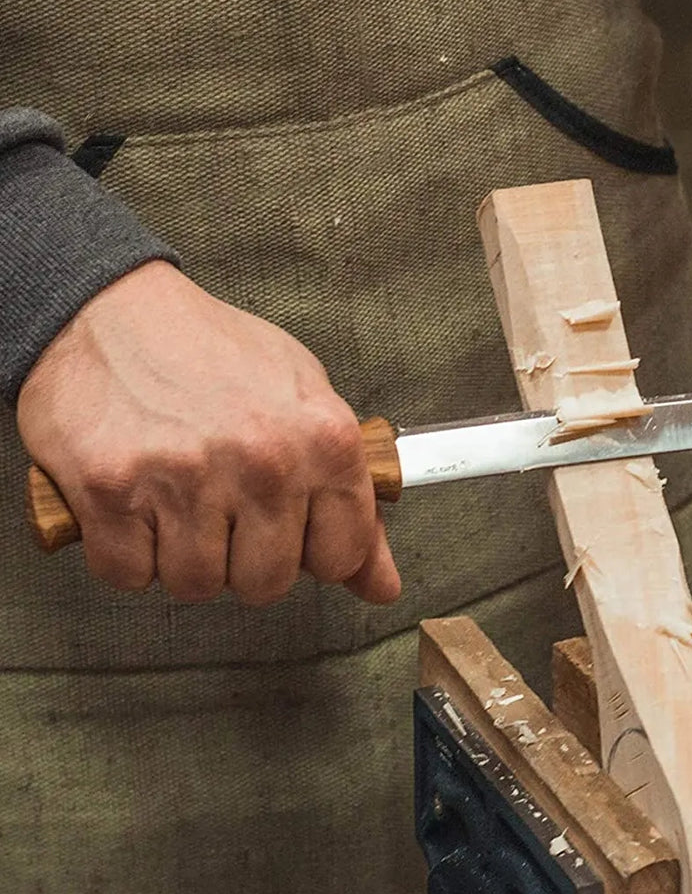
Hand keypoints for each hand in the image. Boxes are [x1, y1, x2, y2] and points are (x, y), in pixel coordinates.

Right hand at [17, 260, 400, 604]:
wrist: (106, 308)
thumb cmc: (213, 355)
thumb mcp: (308, 406)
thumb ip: (352, 499)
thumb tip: (382, 585)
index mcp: (325, 441)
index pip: (342, 557)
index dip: (311, 551)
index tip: (289, 528)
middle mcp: (264, 461)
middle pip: (267, 584)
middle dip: (242, 559)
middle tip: (222, 508)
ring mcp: (186, 477)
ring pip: (196, 584)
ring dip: (180, 556)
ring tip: (175, 498)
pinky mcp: (110, 490)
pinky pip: (129, 574)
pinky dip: (123, 551)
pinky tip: (133, 502)